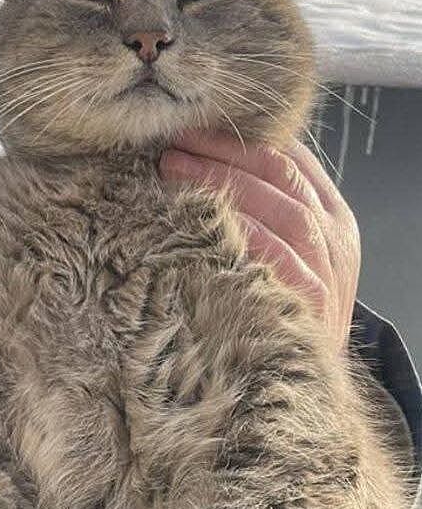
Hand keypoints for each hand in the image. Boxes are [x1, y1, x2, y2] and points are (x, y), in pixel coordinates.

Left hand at [160, 132, 360, 350]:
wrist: (307, 379)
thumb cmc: (284, 312)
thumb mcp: (288, 258)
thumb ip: (264, 216)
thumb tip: (205, 171)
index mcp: (332, 217)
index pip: (291, 160)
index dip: (240, 139)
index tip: (195, 129)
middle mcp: (334, 237)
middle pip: (279, 175)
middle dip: (223, 153)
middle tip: (175, 144)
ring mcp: (327, 268)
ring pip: (279, 207)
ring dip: (222, 182)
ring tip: (174, 169)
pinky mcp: (310, 299)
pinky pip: (276, 255)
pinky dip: (242, 231)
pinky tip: (205, 217)